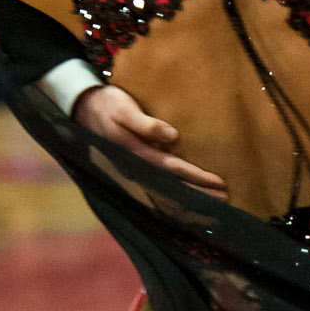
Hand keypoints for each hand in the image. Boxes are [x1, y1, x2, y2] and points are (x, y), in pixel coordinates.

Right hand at [71, 82, 225, 194]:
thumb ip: (145, 124)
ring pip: (166, 192)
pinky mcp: (135, 169)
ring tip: (214, 205)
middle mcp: (137, 168)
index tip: (219, 183)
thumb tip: (172, 136)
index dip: (196, 177)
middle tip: (226, 199)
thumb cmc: (108, 105)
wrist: (83, 109)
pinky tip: (190, 202)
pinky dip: (175, 198)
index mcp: (136, 154)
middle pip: (173, 186)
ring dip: (190, 199)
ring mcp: (135, 171)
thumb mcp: (124, 109)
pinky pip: (158, 187)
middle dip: (199, 194)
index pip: (172, 169)